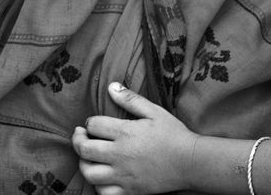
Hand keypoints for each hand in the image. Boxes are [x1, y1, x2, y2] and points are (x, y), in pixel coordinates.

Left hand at [72, 82, 195, 194]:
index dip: (89, 122)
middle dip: (78, 141)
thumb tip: (111, 86)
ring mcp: (124, 175)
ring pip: (90, 173)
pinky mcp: (130, 191)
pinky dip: (99, 186)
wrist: (192, 163)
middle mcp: (121, 155)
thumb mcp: (154, 111)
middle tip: (81, 136)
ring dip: (84, 164)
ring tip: (89, 158)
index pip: (93, 125)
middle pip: (85, 149)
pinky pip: (105, 193)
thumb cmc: (174, 135)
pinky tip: (102, 177)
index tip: (93, 124)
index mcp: (125, 133)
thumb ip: (131, 99)